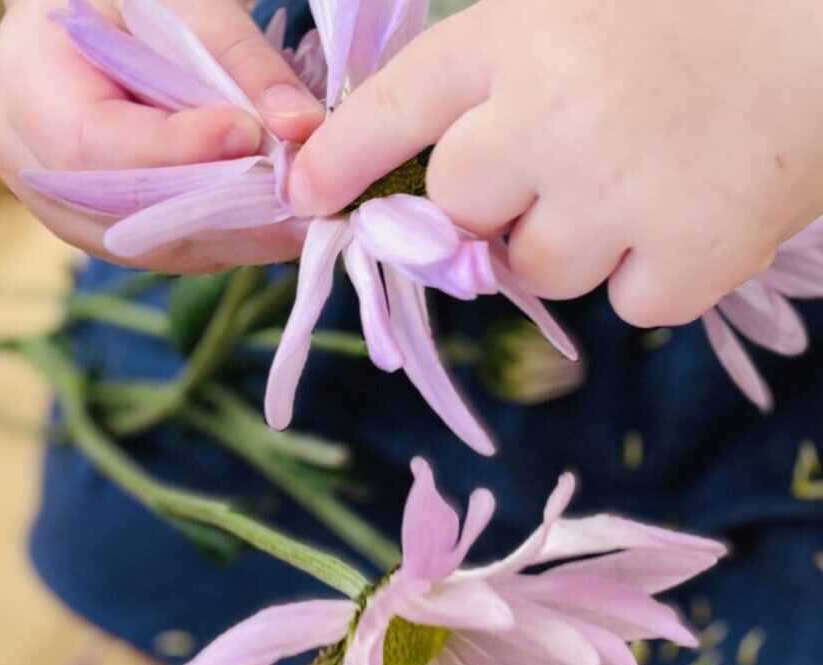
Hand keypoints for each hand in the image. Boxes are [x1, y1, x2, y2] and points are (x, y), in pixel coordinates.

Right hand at [0, 0, 323, 271]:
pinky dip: (231, 242)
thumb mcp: (177, 4)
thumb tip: (301, 126)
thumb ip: (238, 59)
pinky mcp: (116, 237)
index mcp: (26, 96)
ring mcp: (74, 217)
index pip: (98, 144)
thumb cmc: (127, 6)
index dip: (176, 149)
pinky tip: (280, 230)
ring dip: (239, 239)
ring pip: (161, 246)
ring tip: (304, 223)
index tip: (250, 134)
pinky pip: (176, 251)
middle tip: (304, 206)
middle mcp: (39, 174)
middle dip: (225, 211)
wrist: (93, 31)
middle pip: (134, 215)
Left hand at [289, 0, 822, 325]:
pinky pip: (626, 303)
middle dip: (494, 202)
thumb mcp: (566, 12)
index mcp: (516, 36)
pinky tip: (688, 213)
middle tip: (565, 161)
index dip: (341, 160)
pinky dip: (649, 273)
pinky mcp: (691, 258)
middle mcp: (554, 115)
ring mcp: (623, 194)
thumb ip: (486, 86)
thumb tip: (418, 178)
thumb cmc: (685, 17)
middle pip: (460, 212)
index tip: (304, 196)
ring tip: (639, 179)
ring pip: (538, 269)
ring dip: (574, 240)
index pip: (394, 111)